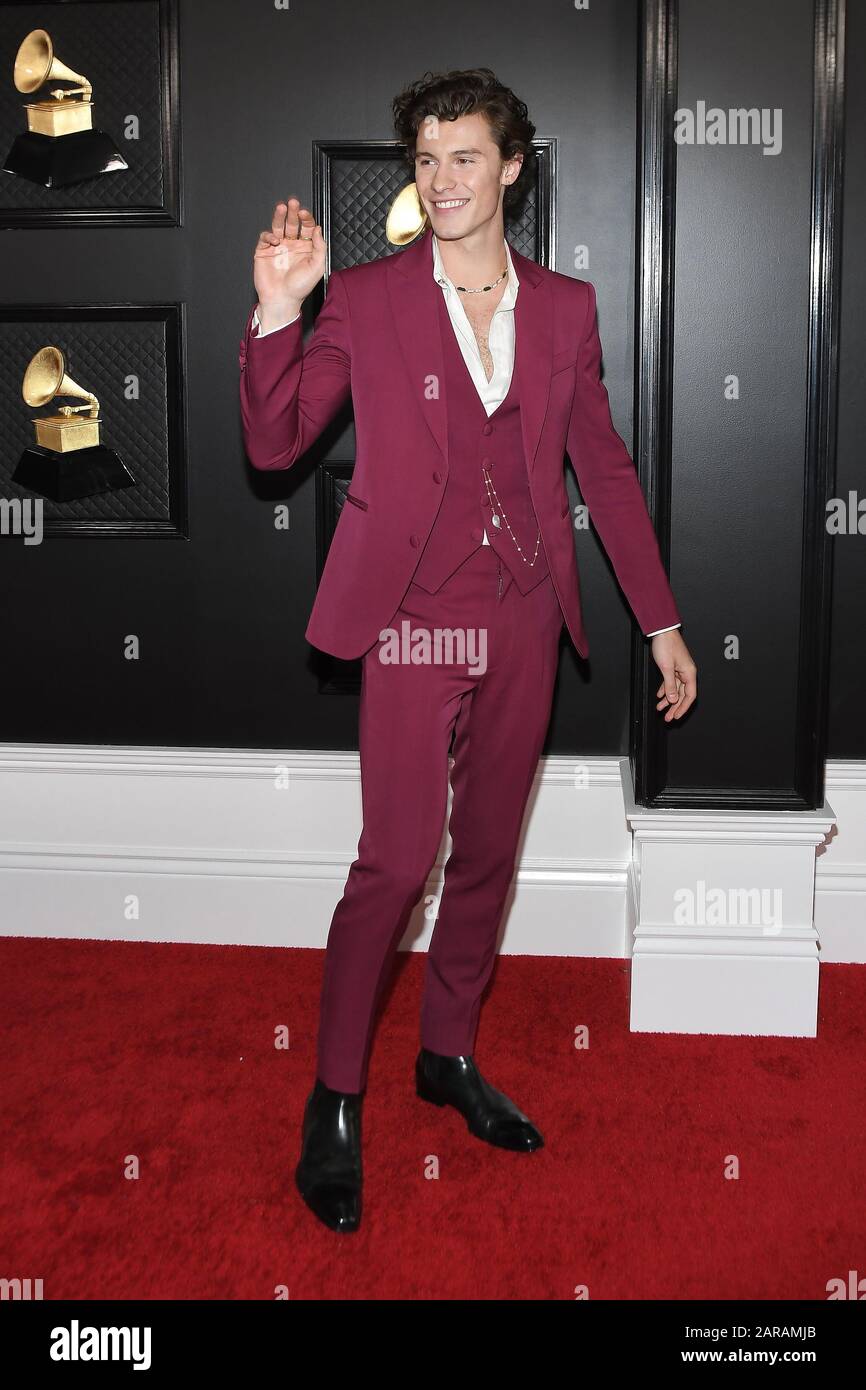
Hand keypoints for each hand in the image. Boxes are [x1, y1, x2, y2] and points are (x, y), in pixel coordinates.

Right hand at [253, 197, 326, 321]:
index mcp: (305, 248)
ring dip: (280, 216)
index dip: (306, 218)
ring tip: (282, 207)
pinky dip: (269, 235)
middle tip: (293, 203)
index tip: (305, 213)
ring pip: (278, 226)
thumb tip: (318, 229)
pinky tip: (275, 239)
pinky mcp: (264, 251)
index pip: (306, 227)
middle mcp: (291, 245)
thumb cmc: (300, 287)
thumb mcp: (317, 267)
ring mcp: (277, 247)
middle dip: (293, 212)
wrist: (282, 300)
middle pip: (292, 223)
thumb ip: (319, 247)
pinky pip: (265, 237)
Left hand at [652, 630, 696, 720]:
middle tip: (667, 718)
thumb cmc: (666, 645)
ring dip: (668, 700)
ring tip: (660, 709)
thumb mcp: (666, 668)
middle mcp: (687, 673)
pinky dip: (665, 690)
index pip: (690, 695)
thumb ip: (670, 684)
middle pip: (682, 695)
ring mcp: (680, 670)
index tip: (676, 716)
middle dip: (674, 707)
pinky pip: (671, 682)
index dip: (683, 707)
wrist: (662, 631)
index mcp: (689, 673)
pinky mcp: (673, 667)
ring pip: (675, 690)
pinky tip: (659, 696)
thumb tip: (673, 700)